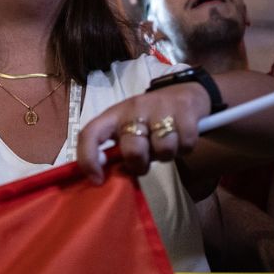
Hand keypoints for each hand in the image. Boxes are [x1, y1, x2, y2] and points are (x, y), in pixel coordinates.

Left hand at [76, 82, 209, 181]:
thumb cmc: (149, 119)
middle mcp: (134, 109)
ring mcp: (160, 108)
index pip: (90, 133)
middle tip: (146, 160)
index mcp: (114, 115)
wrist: (183, 94)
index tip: (98, 179)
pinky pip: (186, 144)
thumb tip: (107, 179)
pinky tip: (181, 138)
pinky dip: (185, 148)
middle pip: (133, 150)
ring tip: (166, 145)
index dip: (88, 159)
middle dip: (140, 165)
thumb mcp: (129, 129)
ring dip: (167, 155)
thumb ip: (119, 150)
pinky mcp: (184, 110)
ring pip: (163, 148)